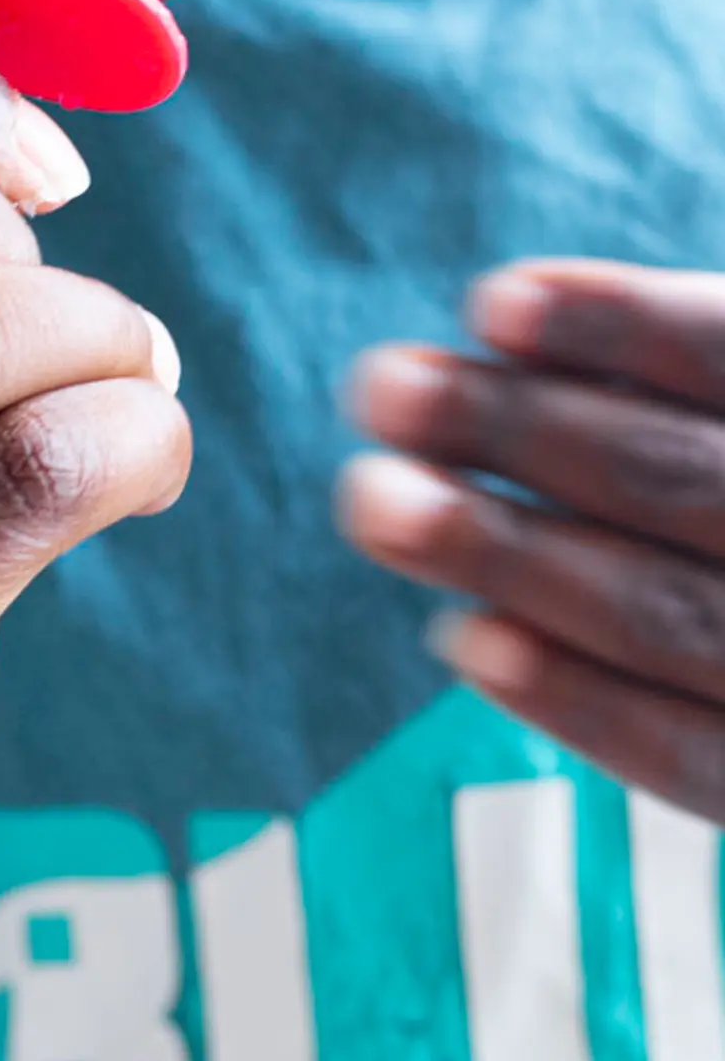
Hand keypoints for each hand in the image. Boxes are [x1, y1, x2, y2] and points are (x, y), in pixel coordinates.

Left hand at [341, 261, 724, 821]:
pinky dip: (573, 700)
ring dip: (503, 555)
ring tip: (371, 498)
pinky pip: (690, 757)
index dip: (625, 327)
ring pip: (665, 614)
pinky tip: (460, 640)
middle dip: (516, 432)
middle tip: (379, 388)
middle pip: (677, 483)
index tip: (489, 303)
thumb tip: (509, 322)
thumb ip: (680, 378)